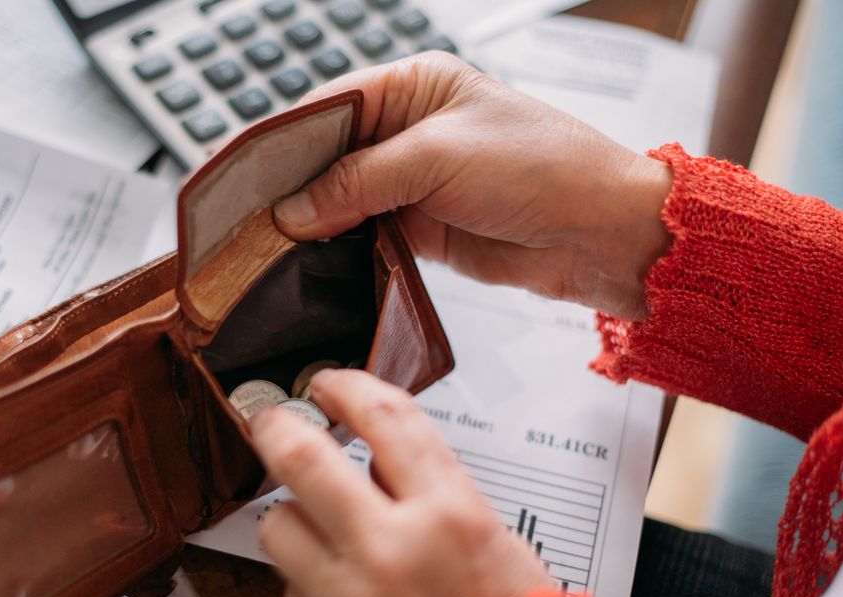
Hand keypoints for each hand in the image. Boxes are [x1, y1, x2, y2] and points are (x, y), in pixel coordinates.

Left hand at [250, 369, 552, 596]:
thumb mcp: (493, 544)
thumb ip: (434, 492)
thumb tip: (376, 455)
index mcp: (450, 517)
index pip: (385, 418)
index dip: (348, 387)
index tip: (330, 384)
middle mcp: (393, 552)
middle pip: (302, 457)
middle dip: (276, 426)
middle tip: (270, 420)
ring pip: (277, 525)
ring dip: (294, 522)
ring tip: (321, 537)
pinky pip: (290, 593)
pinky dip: (310, 590)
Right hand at [273, 52, 672, 321]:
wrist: (600, 233)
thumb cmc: (544, 168)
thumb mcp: (438, 159)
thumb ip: (358, 181)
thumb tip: (295, 209)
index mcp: (414, 87)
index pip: (327, 105)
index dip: (282, 139)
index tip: (241, 174)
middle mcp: (408, 130)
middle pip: (327, 156)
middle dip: (290, 186)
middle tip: (247, 219)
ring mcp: (412, 182)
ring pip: (340, 200)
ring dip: (312, 223)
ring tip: (268, 247)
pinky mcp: (420, 228)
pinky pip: (363, 235)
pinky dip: (337, 250)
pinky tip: (310, 264)